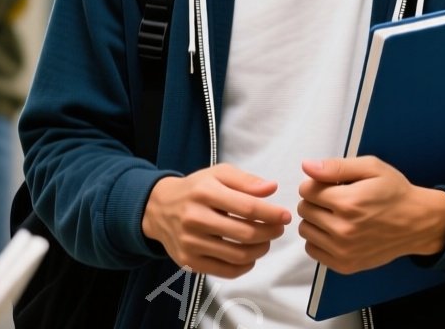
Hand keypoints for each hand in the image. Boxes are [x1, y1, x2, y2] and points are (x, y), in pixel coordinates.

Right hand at [141, 164, 290, 278]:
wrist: (158, 208)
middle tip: (278, 229)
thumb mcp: (218, 174)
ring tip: (266, 241)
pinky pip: (225, 271)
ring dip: (260, 250)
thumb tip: (271, 188)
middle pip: (245, 233)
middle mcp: (195, 218)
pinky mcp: (188, 261)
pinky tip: (250, 255)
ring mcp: (190, 243)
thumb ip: (245, 180)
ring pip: (238, 255)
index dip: (272, 213)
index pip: (248, 207)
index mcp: (204, 192)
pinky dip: (244, 266)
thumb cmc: (196, 189)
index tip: (285, 215)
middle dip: (270, 232)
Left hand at [296, 156, 444, 275]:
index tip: (330, 185)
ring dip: (315, 220)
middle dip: (315, 200)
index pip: (306, 190)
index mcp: (348, 202)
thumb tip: (308, 166)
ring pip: (306, 230)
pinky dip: (319, 240)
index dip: (316, 183)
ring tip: (335, 215)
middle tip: (335, 199)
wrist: (417, 223)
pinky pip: (313, 251)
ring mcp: (343, 250)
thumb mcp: (371, 168)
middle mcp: (344, 229)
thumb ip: (337, 167)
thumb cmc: (395, 194)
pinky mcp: (345, 264)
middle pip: (304, 210)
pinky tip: (335, 231)